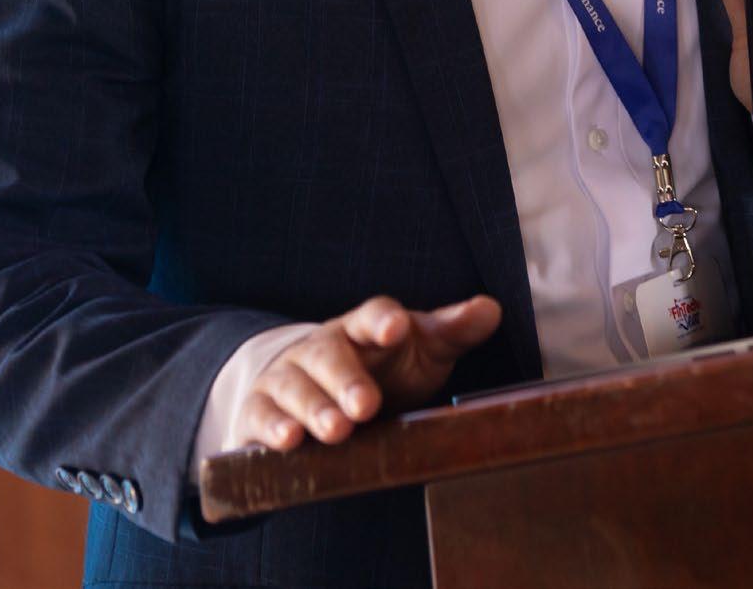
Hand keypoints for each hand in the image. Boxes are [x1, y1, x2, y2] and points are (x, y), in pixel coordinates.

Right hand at [234, 293, 501, 451]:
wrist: (310, 384)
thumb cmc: (381, 367)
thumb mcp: (421, 349)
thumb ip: (453, 331)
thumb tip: (491, 309)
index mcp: (364, 329)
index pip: (372, 315)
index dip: (384, 320)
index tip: (397, 328)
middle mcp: (322, 347)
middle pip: (329, 354)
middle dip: (346, 380)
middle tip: (366, 406)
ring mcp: (288, 376)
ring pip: (294, 386)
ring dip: (312, 409)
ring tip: (335, 432)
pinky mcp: (261, 410)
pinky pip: (261, 416)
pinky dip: (270, 429)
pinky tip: (286, 443)